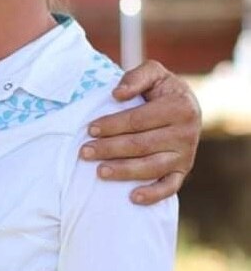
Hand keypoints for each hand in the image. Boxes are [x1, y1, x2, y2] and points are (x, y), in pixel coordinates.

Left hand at [80, 60, 200, 204]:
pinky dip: (153, 195)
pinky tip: (132, 198)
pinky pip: (169, 187)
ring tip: (99, 172)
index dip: (112, 125)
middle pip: (141, 145)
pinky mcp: (183, 171)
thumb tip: (117, 95)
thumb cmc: (161, 88)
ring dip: (124, 171)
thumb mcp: (153, 72)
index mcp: (179, 108)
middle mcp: (186, 134)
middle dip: (110, 149)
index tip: (90, 128)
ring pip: (152, 167)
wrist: (184, 104)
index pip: (138, 120)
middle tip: (84, 152)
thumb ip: (136, 77)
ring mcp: (186, 155)